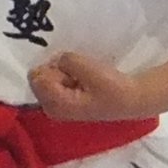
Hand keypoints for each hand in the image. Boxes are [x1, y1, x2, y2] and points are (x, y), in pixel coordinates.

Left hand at [29, 50, 145, 120]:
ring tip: (82, 78)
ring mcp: (55, 106)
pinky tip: (82, 81)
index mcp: (55, 105)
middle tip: (79, 75)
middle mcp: (50, 108)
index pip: (37, 77)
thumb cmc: (112, 88)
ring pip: (46, 77)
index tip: (72, 72)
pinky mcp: (62, 101)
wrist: (129, 100)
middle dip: (56, 70)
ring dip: (62, 72)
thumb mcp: (90, 69)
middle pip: (39, 77)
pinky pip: (54, 81)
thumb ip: (67, 61)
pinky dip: (65, 76)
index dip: (53, 68)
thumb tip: (56, 59)